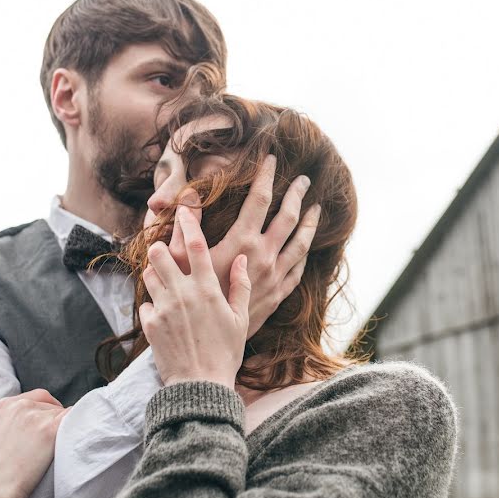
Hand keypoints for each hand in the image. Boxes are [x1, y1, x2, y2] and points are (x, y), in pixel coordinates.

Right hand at [0, 389, 69, 497]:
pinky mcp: (50, 429)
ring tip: (62, 448)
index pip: (39, 398)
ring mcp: (36, 417)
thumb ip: (4, 425)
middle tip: (57, 441)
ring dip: (66, 429)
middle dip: (56, 421)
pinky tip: (79, 439)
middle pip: (52, 406)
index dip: (48, 410)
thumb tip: (16, 429)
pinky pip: (75, 419)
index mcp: (5, 406)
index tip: (52, 423)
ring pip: (64, 415)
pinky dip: (80, 427)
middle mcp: (21, 406)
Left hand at [142, 205, 251, 388]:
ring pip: (148, 273)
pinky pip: (146, 302)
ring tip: (165, 282)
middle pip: (160, 252)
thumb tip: (241, 260)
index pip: (195, 245)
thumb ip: (240, 286)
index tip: (183, 208)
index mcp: (208, 288)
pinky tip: (163, 314)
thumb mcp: (240, 319)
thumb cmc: (226, 353)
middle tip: (167, 252)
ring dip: (155, 273)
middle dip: (160, 247)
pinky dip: (153, 304)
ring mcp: (164, 308)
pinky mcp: (150, 324)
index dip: (187, 223)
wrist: (201, 385)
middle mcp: (183, 293)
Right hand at [167, 154, 319, 338]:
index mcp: (242, 241)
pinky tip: (306, 248)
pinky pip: (298, 270)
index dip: (266, 175)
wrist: (210, 339)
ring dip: (310, 222)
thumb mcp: (181, 260)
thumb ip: (186, 227)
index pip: (259, 199)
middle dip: (297, 194)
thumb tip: (189, 197)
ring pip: (301, 243)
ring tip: (317, 208)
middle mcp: (264, 256)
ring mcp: (275, 276)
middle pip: (288, 216)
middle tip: (305, 180)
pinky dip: (304, 254)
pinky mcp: (279, 295)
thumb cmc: (190, 298)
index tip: (272, 158)